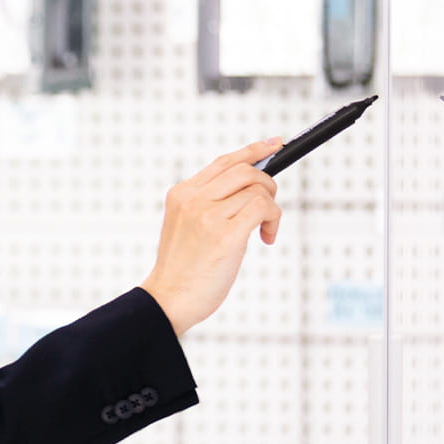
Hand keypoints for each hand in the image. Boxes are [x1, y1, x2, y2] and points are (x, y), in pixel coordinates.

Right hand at [140, 139, 283, 336]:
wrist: (169, 299)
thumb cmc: (182, 269)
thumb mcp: (188, 226)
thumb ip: (210, 204)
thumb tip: (250, 188)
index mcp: (181, 193)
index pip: (224, 161)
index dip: (254, 150)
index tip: (274, 144)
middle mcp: (193, 198)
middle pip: (246, 170)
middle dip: (268, 184)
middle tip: (268, 209)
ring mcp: (208, 215)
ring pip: (258, 189)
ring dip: (272, 209)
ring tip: (264, 230)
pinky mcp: (225, 234)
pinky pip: (264, 208)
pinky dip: (273, 221)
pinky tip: (266, 238)